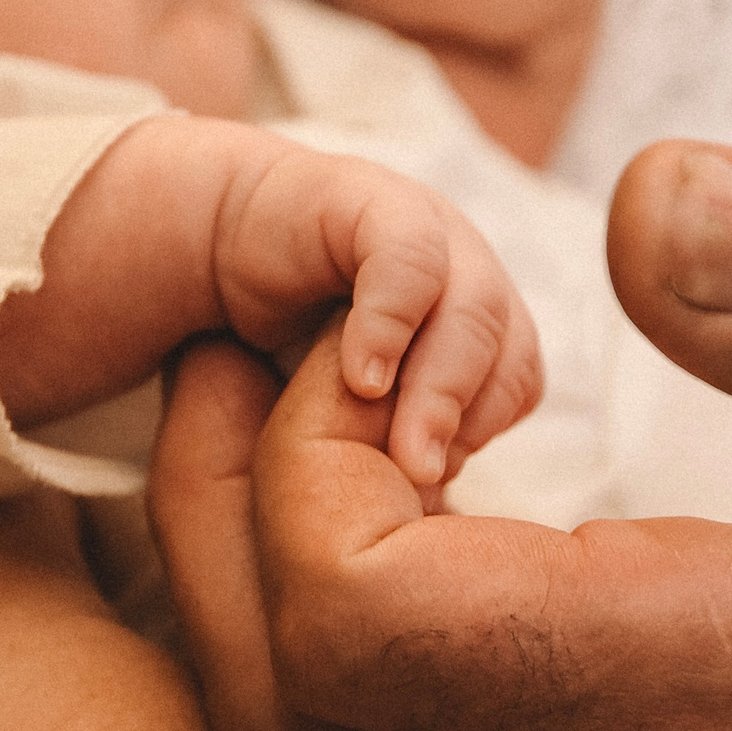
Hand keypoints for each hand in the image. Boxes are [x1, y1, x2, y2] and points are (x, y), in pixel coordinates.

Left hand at [149, 141, 731, 730]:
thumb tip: (654, 205)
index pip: (371, 634)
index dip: (301, 462)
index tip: (382, 321)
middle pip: (291, 724)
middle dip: (213, 512)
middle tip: (258, 330)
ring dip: (248, 565)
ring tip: (295, 381)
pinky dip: (322, 610)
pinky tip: (384, 463)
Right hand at [214, 144, 543, 487]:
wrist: (216, 238)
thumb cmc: (286, 337)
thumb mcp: (349, 406)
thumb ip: (390, 446)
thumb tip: (425, 526)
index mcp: (476, 319)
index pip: (515, 383)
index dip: (478, 433)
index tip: (425, 485)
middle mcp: (464, 270)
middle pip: (507, 349)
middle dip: (465, 423)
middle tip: (422, 485)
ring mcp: (428, 232)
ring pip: (473, 309)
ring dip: (438, 389)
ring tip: (400, 452)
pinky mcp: (372, 203)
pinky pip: (406, 262)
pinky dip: (389, 324)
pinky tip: (360, 380)